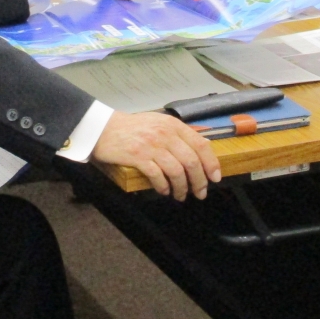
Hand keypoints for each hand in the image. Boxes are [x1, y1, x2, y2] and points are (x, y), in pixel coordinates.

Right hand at [93, 111, 220, 199]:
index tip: (215, 177)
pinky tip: (164, 190)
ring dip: (181, 188)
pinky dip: (163, 186)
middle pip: (191, 161)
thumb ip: (177, 134)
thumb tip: (198, 151)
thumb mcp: (158, 123)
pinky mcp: (138, 156)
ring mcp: (152, 145)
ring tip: (180, 195)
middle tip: (200, 193)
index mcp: (173, 125)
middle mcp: (165, 134)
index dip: (211, 163)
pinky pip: (157, 175)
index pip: (200, 144)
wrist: (104, 128)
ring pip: (177, 171)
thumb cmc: (132, 128)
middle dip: (199, 181)